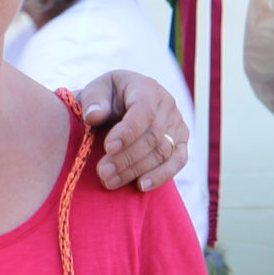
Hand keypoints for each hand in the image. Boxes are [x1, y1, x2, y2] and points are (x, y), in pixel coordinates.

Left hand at [76, 72, 190, 192]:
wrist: (119, 105)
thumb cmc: (106, 98)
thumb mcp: (95, 92)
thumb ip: (93, 101)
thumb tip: (94, 116)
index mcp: (146, 88)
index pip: (143, 112)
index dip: (127, 132)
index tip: (108, 148)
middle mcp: (167, 105)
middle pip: (152, 137)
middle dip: (126, 157)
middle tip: (102, 172)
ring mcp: (177, 124)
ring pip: (162, 152)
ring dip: (136, 170)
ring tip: (110, 181)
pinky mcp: (181, 142)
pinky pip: (178, 161)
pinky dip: (161, 175)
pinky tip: (141, 186)